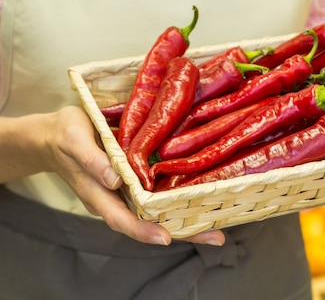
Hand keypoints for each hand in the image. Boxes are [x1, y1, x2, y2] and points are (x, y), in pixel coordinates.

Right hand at [42, 106, 225, 245]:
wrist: (58, 133)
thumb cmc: (64, 135)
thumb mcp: (73, 142)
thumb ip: (92, 161)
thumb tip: (115, 180)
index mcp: (99, 196)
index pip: (122, 220)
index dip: (143, 230)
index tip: (165, 237)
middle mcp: (118, 198)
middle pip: (150, 221)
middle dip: (182, 231)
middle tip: (216, 236)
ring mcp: (129, 190)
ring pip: (160, 209)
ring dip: (188, 217)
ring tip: (219, 224)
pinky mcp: (138, 177)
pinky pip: (160, 191)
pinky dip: (181, 195)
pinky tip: (205, 196)